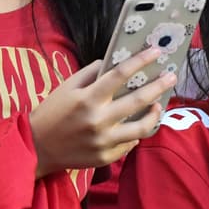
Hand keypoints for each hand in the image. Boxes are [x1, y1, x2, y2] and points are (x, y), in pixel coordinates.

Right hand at [30, 46, 175, 176]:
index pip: (120, 75)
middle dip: (159, 86)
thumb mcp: (66, 88)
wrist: (36, 148)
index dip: (140, 61)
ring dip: (154, 114)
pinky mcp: (106, 157)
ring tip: (158, 105)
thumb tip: (113, 64)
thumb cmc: (51, 113)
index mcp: (88, 99)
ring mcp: (104, 142)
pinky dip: (135, 133)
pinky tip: (137, 125)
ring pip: (141, 128)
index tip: (155, 51)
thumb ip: (90, 74)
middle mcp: (98, 120)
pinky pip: (130, 144)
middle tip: (172, 77)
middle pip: (138, 100)